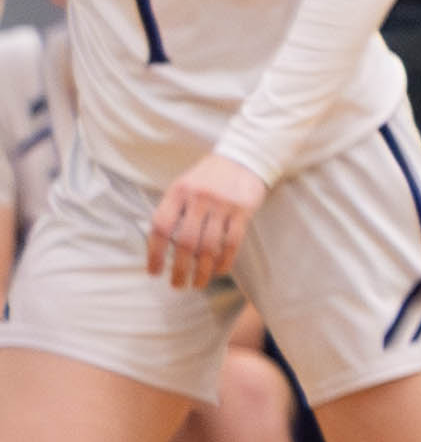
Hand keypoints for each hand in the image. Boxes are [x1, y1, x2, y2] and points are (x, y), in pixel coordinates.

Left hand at [145, 154, 264, 290]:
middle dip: (179, 269)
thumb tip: (161, 247)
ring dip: (202, 270)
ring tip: (198, 283)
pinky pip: (232, 242)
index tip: (154, 272)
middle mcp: (199, 198)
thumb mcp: (184, 186)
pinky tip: (219, 270)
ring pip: (209, 246)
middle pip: (185, 242)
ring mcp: (222, 204)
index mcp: (179, 192)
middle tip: (178, 285)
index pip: (160, 227)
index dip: (154, 253)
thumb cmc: (208, 176)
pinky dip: (225, 260)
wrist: (244, 157)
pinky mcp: (243, 210)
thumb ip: (173, 210)